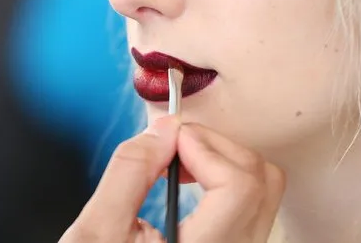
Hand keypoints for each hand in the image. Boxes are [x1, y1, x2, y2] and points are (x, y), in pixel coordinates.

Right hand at [60, 116, 284, 242]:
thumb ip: (128, 173)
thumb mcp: (96, 230)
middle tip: (176, 143)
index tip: (172, 139)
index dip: (206, 148)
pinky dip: (227, 176)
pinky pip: (254, 202)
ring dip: (224, 159)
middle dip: (216, 146)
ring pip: (263, 190)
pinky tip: (193, 178)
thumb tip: (163, 130)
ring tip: (182, 160)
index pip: (238, 188)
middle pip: (260, 180)